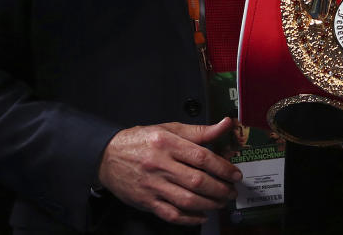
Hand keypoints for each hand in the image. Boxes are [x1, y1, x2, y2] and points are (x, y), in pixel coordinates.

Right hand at [97, 118, 242, 225]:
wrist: (106, 157)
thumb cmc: (141, 141)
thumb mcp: (169, 129)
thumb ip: (199, 131)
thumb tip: (226, 124)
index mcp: (167, 143)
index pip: (202, 157)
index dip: (223, 167)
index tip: (235, 173)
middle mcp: (160, 165)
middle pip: (197, 181)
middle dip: (220, 189)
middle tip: (232, 191)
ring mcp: (152, 185)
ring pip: (187, 200)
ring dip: (210, 204)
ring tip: (222, 202)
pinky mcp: (146, 201)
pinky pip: (171, 214)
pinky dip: (189, 218)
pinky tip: (201, 215)